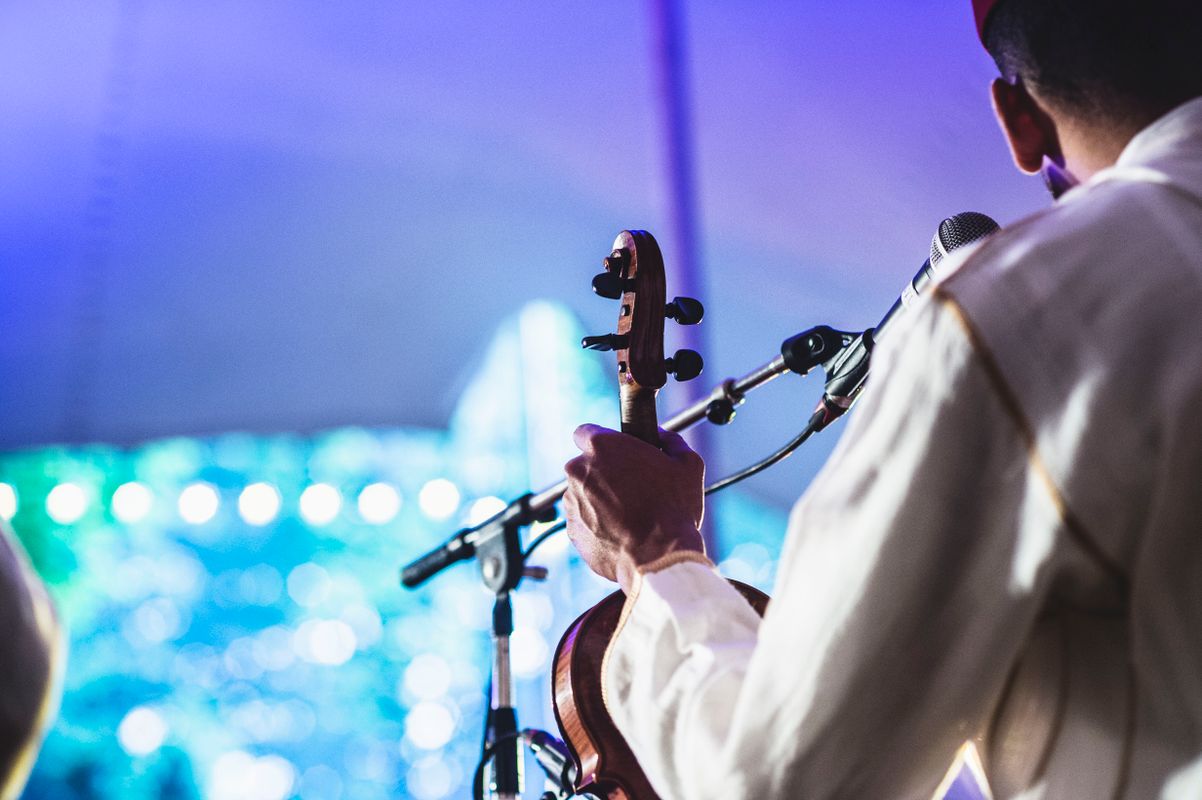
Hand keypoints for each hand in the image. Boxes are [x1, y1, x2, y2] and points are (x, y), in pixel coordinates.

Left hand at [563, 424, 705, 593]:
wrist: (658, 558)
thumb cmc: (673, 510)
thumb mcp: (687, 464)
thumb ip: (670, 440)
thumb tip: (660, 434)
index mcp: (603, 446)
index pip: (585, 432)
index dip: (601, 442)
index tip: (614, 454)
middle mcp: (579, 470)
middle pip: (584, 465)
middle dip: (601, 473)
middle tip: (629, 487)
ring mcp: (572, 501)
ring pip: (581, 493)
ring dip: (598, 499)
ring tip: (628, 514)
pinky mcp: (572, 529)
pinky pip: (581, 520)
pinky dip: (595, 523)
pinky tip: (620, 531)